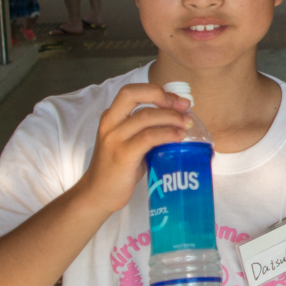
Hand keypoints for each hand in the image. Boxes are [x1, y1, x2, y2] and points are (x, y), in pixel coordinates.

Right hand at [75, 84, 191, 213]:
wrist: (98, 194)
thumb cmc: (119, 168)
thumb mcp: (130, 142)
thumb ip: (146, 129)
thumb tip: (179, 121)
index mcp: (111, 116)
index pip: (133, 91)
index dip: (158, 91)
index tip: (179, 101)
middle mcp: (110, 122)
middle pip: (133, 94)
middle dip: (163, 96)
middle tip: (185, 108)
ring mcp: (114, 138)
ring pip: (145, 116)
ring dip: (171, 117)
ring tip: (187, 124)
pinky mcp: (122, 155)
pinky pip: (148, 137)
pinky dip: (167, 133)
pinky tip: (179, 137)